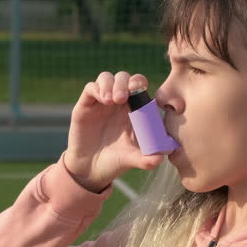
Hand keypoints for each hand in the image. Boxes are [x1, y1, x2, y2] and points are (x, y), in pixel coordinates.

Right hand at [64, 71, 165, 192]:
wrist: (91, 169)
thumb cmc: (115, 161)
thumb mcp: (132, 159)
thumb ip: (146, 159)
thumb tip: (161, 158)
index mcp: (133, 109)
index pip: (138, 85)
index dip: (139, 83)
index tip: (138, 90)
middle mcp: (118, 102)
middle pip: (123, 78)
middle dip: (124, 83)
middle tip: (122, 98)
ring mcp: (101, 102)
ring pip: (106, 78)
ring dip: (110, 84)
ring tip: (110, 100)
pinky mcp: (86, 105)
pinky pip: (91, 88)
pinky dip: (97, 89)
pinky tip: (102, 101)